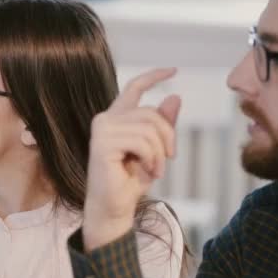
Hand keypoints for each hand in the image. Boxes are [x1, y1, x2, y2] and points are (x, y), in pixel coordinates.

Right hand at [83, 68, 180, 249]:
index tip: (174, 70)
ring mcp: (102, 130)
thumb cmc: (130, 181)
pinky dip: (152, 158)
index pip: (133, 87)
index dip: (154, 76)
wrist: (114, 208)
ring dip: (159, 153)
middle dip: (167, 136)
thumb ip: (162, 124)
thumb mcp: (154, 150)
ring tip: (156, 170)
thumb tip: (174, 96)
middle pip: (151, 112)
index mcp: (116, 118)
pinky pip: (141, 141)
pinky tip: (148, 171)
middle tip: (169, 159)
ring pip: (148, 128)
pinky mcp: (102, 144)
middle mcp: (105, 119)